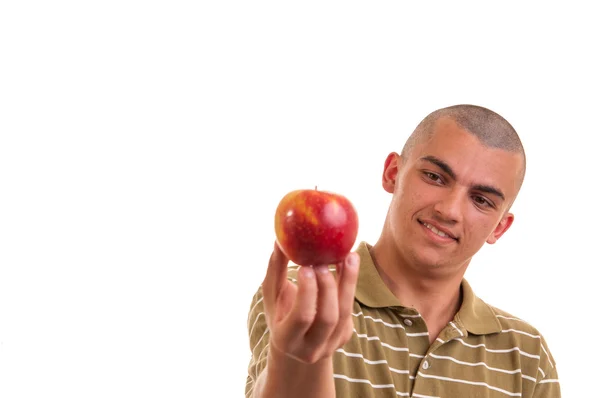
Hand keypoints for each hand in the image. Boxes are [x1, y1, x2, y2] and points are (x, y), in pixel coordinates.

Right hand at [261, 241, 359, 363]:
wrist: (296, 345)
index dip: (307, 291)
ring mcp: (331, 345)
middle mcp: (310, 349)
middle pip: (328, 317)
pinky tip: (348, 265)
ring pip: (345, 313)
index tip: (306, 266)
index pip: (302, 316)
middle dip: (329, 286)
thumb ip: (276, 270)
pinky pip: (350, 309)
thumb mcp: (273, 296)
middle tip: (325, 260)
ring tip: (349, 256)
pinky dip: (350, 285)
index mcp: (286, 339)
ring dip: (348, 281)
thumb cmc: (279, 313)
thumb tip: (279, 240)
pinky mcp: (345, 336)